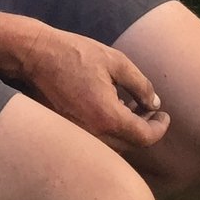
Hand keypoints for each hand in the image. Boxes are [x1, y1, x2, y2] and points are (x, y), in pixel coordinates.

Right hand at [14, 24, 169, 150]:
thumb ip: (140, 85)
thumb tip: (154, 103)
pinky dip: (110, 129)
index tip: (164, 115)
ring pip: (114, 145)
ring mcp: (78, 136)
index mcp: (108, 117)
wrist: (35, 56)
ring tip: (131, 107)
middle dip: (145, 128)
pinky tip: (110, 109)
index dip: (159, 128)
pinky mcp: (67, 132)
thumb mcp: (115, 61)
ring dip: (127, 130)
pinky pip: (97, 140)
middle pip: (130, 144)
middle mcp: (94, 134)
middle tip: (151, 110)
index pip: (144, 137)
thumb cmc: (75, 54)